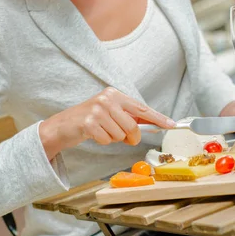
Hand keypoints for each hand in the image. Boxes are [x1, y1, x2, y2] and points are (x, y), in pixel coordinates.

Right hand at [39, 87, 174, 159]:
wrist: (63, 125)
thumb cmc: (91, 119)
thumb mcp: (110, 113)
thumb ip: (129, 117)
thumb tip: (151, 125)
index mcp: (114, 94)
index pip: (141, 108)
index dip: (157, 118)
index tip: (171, 124)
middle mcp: (107, 99)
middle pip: (132, 126)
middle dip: (131, 137)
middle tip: (123, 138)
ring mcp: (97, 110)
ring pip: (120, 134)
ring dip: (114, 139)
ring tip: (103, 131)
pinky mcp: (89, 123)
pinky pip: (107, 140)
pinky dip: (103, 141)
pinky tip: (94, 134)